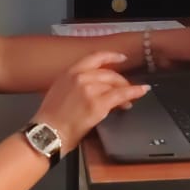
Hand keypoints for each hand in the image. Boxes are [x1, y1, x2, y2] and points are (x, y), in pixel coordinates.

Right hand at [34, 51, 151, 149]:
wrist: (48, 133)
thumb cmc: (49, 119)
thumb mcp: (58, 92)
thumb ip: (74, 84)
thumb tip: (91, 86)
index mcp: (69, 73)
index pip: (94, 58)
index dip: (110, 56)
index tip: (120, 58)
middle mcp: (80, 77)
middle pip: (108, 73)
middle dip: (120, 81)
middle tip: (126, 89)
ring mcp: (90, 89)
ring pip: (115, 84)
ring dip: (126, 90)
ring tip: (129, 100)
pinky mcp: (98, 103)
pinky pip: (121, 95)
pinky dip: (134, 92)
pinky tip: (142, 91)